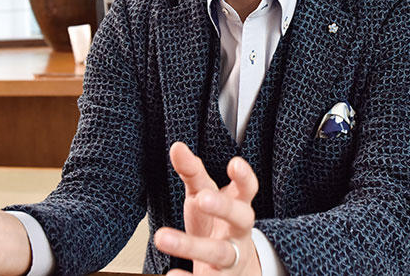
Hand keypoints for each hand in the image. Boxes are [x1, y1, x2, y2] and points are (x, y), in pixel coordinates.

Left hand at [154, 142, 260, 275]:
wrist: (234, 269)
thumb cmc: (216, 225)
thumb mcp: (204, 195)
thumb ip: (193, 172)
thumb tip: (177, 146)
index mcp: (238, 207)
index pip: (248, 190)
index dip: (244, 178)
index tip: (235, 163)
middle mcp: (239, 234)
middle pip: (240, 219)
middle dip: (223, 208)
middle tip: (201, 199)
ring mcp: (231, 260)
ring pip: (219, 254)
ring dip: (191, 245)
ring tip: (161, 237)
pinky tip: (171, 274)